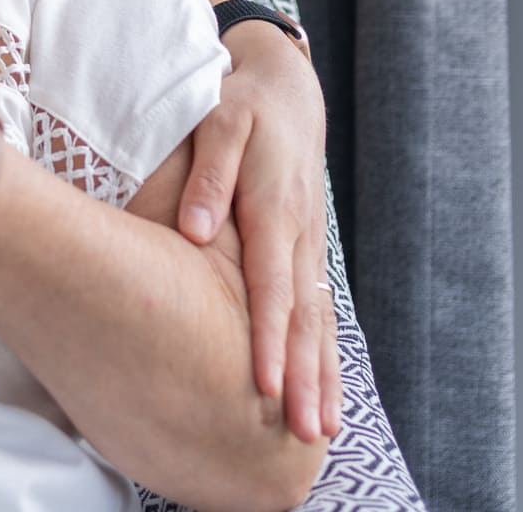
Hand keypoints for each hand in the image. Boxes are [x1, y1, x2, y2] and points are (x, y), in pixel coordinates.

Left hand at [175, 21, 337, 441]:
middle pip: (304, 318)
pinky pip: (320, 310)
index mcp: (274, 209)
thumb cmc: (241, 105)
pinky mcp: (308, 251)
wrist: (285, 89)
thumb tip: (196, 233)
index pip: (271, 286)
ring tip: (322, 432)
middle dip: (306, 379)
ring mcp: (310, 246)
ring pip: (319, 321)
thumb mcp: (219, 123)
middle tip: (305, 434)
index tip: (266, 387)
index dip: (271, 339)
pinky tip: (325, 394)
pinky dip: (326, 355)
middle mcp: (299, 235)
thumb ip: (209, 176)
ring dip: (323, 377)